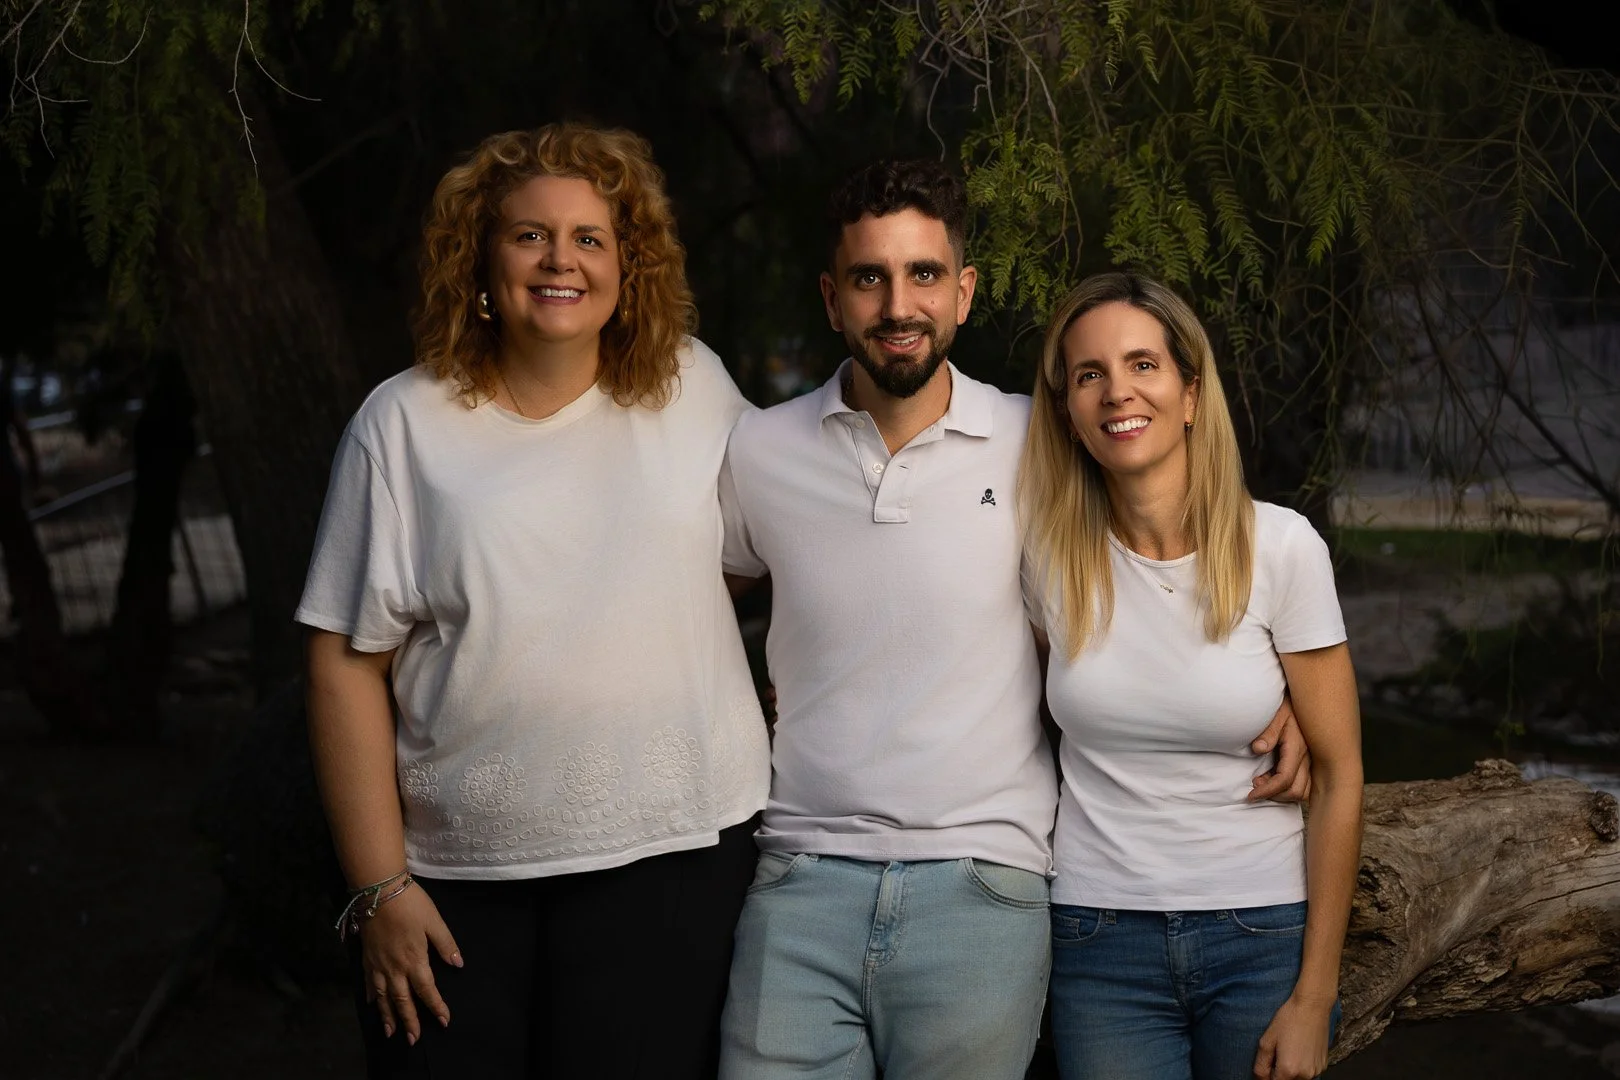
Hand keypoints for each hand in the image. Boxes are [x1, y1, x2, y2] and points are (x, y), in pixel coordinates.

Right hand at [359, 883, 462, 1043]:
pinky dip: (370, 996)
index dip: (436, 1007)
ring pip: (382, 997)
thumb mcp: (434, 921)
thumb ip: (445, 944)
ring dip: (387, 1016)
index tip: (444, 1021)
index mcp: (414, 960)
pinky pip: (368, 983)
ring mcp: (378, 964)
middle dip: (409, 1021)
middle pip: (402, 1000)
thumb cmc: (410, 904)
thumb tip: (458, 964)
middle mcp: (394, 968)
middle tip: (413, 1040)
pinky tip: (372, 1004)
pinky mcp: (367, 958)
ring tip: (390, 1032)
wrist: (378, 890)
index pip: (427, 990)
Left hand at [1248, 695, 1311, 802]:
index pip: (1284, 779)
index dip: (1267, 791)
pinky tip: (1273, 777)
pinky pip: (1305, 784)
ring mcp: (1311, 760)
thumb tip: (1258, 749)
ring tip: (1263, 782)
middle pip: (1295, 791)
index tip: (1250, 795)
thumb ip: (1267, 732)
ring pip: (1303, 791)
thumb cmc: (1285, 705)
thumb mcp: (1274, 714)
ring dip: (1283, 793)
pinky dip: (1290, 788)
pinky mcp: (1310, 761)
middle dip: (1274, 795)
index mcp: (1297, 747)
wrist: (1302, 697)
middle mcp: (1308, 757)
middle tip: (1255, 787)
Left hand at [1254, 994, 1332, 1078]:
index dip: (1267, 1075)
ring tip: (1289, 1049)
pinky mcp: (1324, 1065)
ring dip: (1291, 1070)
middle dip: (1279, 1073)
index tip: (1267, 1065)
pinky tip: (1299, 1049)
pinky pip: (1309, 1072)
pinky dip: (1302, 1066)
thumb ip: (1261, 1064)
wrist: (1312, 1006)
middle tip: (1277, 1054)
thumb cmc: (1288, 1020)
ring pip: (1298, 1078)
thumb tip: (1260, 1078)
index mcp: (1288, 1070)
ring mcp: (1316, 1071)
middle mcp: (1305, 1075)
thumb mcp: (1267, 1040)